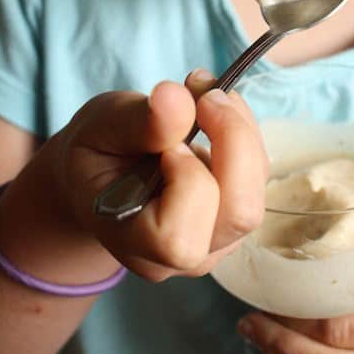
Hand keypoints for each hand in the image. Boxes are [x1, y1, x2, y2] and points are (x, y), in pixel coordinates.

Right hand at [48, 71, 268, 280]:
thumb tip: (178, 98)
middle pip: (239, 214)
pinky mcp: (234, 215)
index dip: (186, 179)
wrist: (100, 176)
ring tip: (206, 95)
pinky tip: (213, 111)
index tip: (168, 141)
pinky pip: (258, 175)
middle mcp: (184, 257)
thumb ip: (138, 121)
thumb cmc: (96, 154)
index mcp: (135, 245)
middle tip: (204, 95)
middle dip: (234, 142)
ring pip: (256, 189)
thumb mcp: (101, 127)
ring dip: (241, 131)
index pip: (179, 237)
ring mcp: (216, 240)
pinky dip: (243, 132)